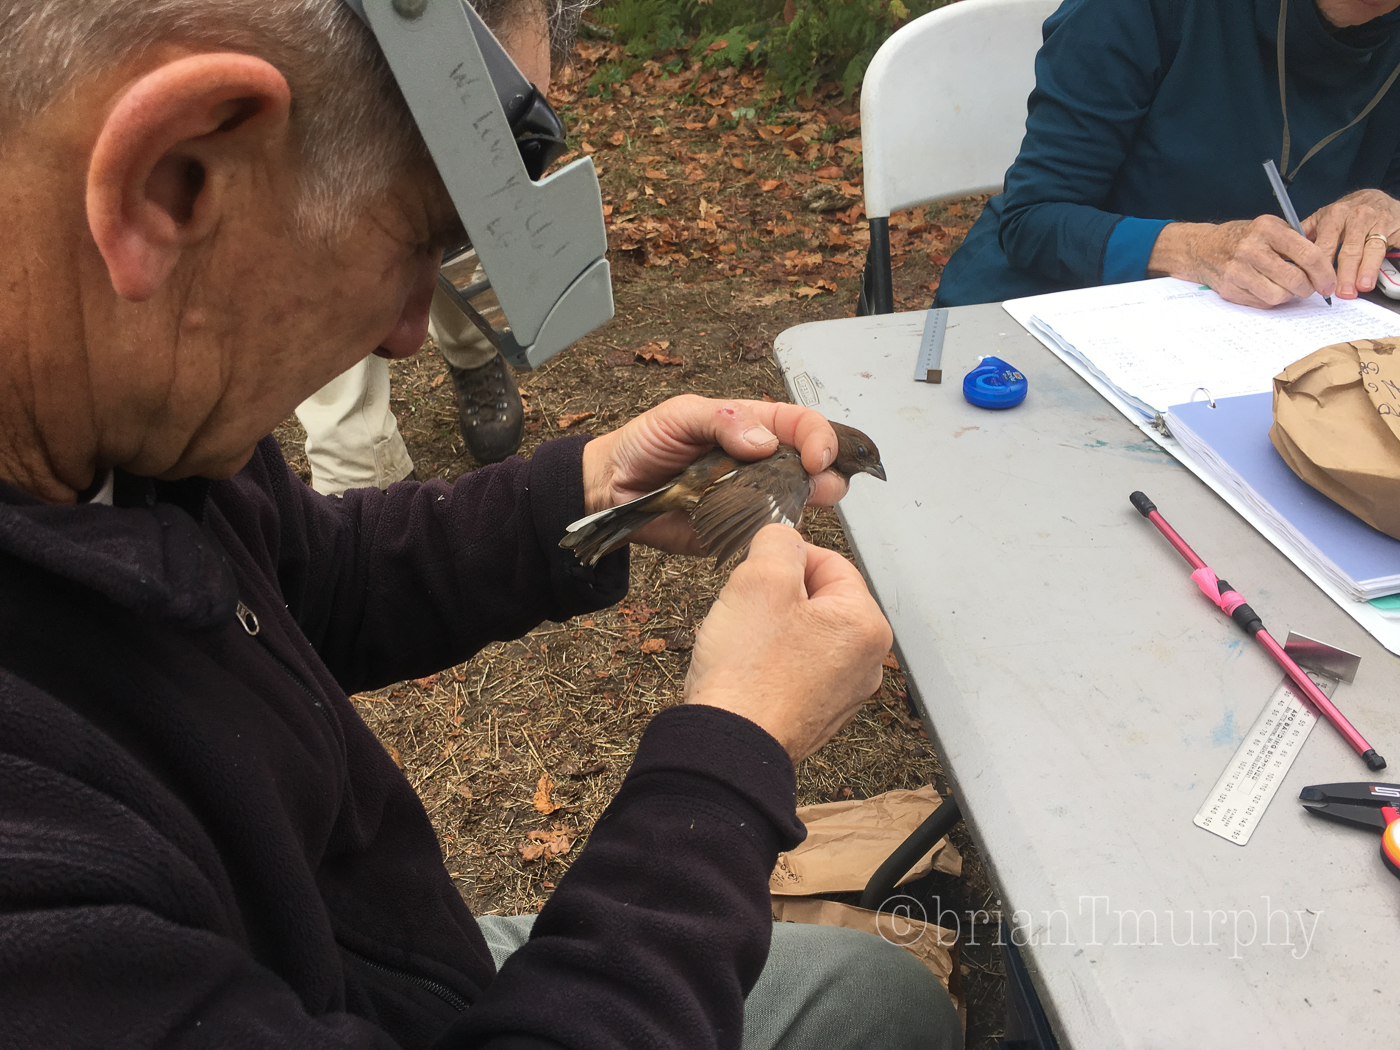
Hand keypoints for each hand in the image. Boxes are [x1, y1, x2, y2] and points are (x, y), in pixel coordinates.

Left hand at [580, 395, 846, 554]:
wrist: (613, 487)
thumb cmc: (646, 443)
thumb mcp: (681, 415)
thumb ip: (723, 419)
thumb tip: (764, 442)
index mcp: (753, 426)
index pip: (803, 426)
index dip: (819, 438)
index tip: (817, 457)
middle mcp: (761, 463)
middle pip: (814, 467)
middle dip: (827, 475)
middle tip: (819, 486)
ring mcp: (752, 498)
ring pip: (799, 503)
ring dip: (804, 505)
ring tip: (792, 507)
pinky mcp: (738, 530)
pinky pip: (767, 535)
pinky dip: (775, 535)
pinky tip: (770, 532)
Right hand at [683, 524, 892, 761]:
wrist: (726, 748)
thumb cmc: (747, 674)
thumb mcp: (760, 579)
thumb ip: (778, 542)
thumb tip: (783, 537)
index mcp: (866, 625)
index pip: (828, 562)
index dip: (784, 559)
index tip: (753, 573)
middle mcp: (866, 662)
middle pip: (817, 599)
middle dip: (776, 597)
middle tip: (746, 612)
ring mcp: (843, 693)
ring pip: (802, 634)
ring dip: (769, 629)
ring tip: (743, 645)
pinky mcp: (816, 715)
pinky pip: (793, 669)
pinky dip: (768, 663)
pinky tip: (746, 672)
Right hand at [1147, 217, 1336, 307]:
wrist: (1202, 248)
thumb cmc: (1243, 238)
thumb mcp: (1269, 228)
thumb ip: (1294, 242)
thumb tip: (1322, 269)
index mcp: (1267, 228)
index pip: (1307, 254)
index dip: (1324, 273)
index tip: (1330, 283)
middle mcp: (1251, 249)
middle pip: (1295, 279)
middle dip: (1309, 288)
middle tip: (1311, 289)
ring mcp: (1238, 270)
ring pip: (1280, 295)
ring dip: (1289, 295)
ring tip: (1287, 287)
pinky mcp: (1230, 289)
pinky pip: (1263, 303)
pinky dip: (1271, 299)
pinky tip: (1267, 288)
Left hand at [1303, 189, 1399, 298]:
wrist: (1374, 197)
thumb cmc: (1345, 212)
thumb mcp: (1323, 218)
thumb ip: (1306, 236)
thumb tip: (1284, 256)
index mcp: (1333, 217)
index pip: (1324, 246)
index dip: (1320, 268)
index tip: (1317, 284)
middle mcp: (1355, 217)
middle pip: (1348, 249)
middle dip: (1343, 273)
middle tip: (1340, 292)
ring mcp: (1376, 221)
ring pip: (1370, 248)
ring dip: (1365, 269)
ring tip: (1361, 286)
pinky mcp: (1394, 225)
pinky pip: (1392, 243)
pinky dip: (1386, 259)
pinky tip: (1382, 274)